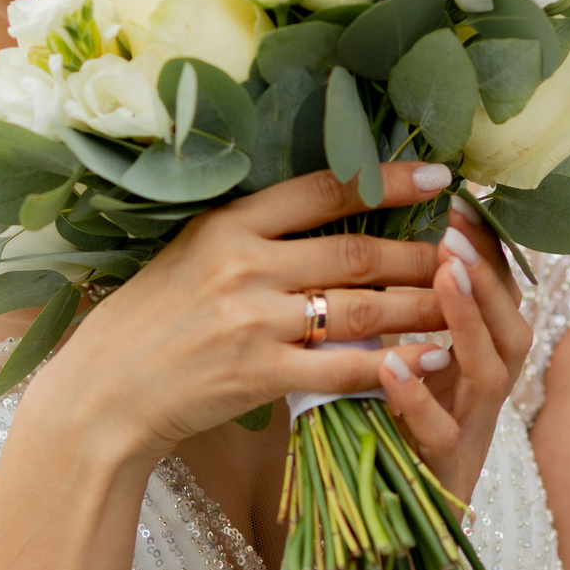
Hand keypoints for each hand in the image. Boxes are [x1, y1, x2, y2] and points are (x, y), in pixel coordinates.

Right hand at [20, 162, 457, 462]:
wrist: (102, 393)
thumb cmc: (145, 323)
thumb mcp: (187, 255)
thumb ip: (250, 236)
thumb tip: (321, 214)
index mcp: (227, 224)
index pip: (324, 190)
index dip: (388, 182)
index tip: (439, 176)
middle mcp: (244, 264)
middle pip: (356, 252)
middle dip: (420, 252)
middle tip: (467, 249)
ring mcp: (253, 321)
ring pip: (361, 308)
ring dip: (422, 306)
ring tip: (464, 302)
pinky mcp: (260, 375)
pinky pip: (345, 368)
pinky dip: (394, 364)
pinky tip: (432, 359)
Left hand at [373, 200, 531, 506]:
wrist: (390, 529)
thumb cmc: (389, 434)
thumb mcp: (399, 363)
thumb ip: (398, 314)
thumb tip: (370, 238)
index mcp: (480, 363)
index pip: (499, 297)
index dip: (486, 250)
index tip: (458, 203)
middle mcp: (486, 395)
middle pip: (511, 327)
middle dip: (488, 277)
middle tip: (456, 231)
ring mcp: (471, 433)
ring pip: (490, 372)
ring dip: (468, 320)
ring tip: (442, 275)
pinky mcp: (442, 473)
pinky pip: (439, 432)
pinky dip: (418, 397)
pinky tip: (391, 366)